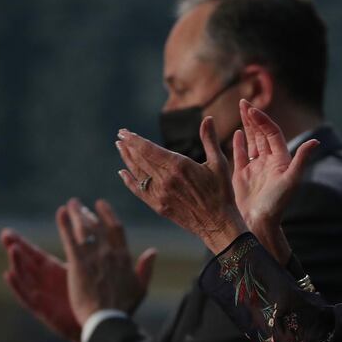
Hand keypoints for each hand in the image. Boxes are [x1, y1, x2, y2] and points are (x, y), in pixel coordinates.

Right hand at [1, 229, 81, 341]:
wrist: (96, 323)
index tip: (8, 231)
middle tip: (5, 234)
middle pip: (25, 263)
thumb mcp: (83, 271)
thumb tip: (84, 234)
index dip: (21, 244)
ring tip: (12, 248)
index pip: (34, 255)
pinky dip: (17, 286)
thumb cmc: (90, 297)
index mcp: (52, 272)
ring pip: (25, 277)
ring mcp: (41, 295)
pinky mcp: (42, 310)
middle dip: (15, 248)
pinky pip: (26, 297)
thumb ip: (79, 255)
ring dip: (17, 263)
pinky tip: (9, 274)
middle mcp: (43, 282)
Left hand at [56, 198, 155, 324]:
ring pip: (85, 228)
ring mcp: (95, 257)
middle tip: (79, 204)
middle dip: (88, 212)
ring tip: (71, 204)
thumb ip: (146, 268)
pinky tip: (61, 213)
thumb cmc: (124, 307)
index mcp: (125, 257)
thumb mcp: (141, 288)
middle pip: (98, 226)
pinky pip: (71, 238)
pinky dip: (65, 224)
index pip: (116, 228)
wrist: (108, 319)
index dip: (108, 214)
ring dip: (77, 213)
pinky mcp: (79, 264)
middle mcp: (110, 252)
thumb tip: (153, 251)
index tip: (100, 204)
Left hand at [115, 117, 246, 253]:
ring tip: (120, 148)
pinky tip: (123, 173)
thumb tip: (208, 118)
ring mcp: (160, 194)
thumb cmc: (222, 192)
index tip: (125, 132)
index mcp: (179, 165)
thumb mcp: (219, 163)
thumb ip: (210, 140)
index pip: (149, 149)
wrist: (218, 223)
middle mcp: (166, 179)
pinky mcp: (159, 206)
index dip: (134, 139)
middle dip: (129, 146)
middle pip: (140, 159)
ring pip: (138, 173)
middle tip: (120, 136)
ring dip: (127, 159)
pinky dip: (129, 181)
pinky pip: (139, 191)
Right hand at [231, 99, 318, 261]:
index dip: (263, 121)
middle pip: (261, 133)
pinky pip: (241, 155)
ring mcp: (256, 168)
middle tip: (243, 101)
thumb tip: (316, 142)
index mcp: (281, 160)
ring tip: (240, 109)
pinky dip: (239, 143)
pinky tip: (236, 133)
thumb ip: (301, 160)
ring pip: (251, 141)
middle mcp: (269, 161)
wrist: (260, 223)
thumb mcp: (291, 181)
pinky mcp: (243, 176)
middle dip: (253, 117)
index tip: (252, 110)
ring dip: (246, 125)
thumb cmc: (277, 204)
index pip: (272, 134)